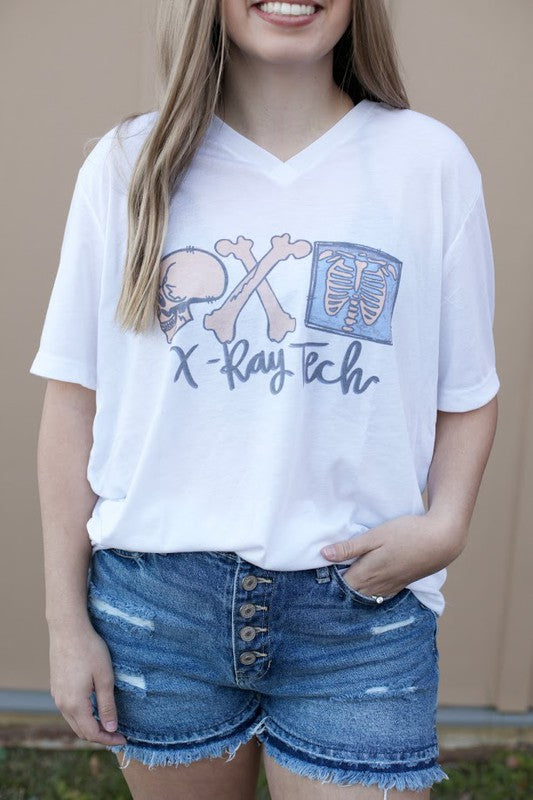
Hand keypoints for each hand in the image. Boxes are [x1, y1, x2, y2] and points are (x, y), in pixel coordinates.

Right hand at [48, 617, 126, 746]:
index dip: (109, 739)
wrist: (68, 628)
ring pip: (73, 720)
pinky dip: (81, 715)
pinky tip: (93, 707)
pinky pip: (68, 709)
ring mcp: (57, 695)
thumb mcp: (105, 678)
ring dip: (90, 725)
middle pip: (81, 730)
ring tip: (107, 722)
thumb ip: (107, 705)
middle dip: (99, 735)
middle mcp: (62, 704)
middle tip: (117, 734)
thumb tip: (110, 728)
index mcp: (75, 704)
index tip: (124, 739)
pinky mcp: (56, 686)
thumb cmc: (89, 650)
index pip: (92, 733)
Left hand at [320, 513, 466, 597]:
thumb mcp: (375, 535)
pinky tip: (364, 586)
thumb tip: (324, 555)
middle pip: (350, 594)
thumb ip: (350, 547)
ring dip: (351, 593)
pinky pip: (377, 596)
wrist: (440, 541)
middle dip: (337, 590)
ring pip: (363, 597)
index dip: (326, 583)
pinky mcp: (399, 585)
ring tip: (340, 583)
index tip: (315, 576)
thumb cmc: (406, 534)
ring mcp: (389, 587)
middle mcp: (376, 585)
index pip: (339, 586)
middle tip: (323, 582)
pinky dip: (367, 594)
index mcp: (366, 573)